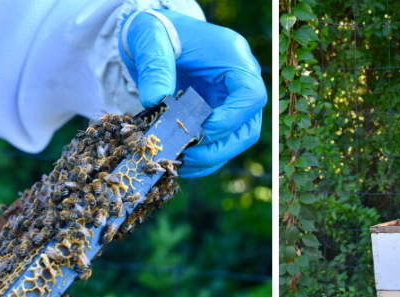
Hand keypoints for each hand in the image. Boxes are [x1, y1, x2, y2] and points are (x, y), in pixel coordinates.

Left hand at [120, 10, 266, 177]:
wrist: (156, 34)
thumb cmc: (156, 31)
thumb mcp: (149, 40)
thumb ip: (154, 68)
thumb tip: (155, 102)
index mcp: (233, 57)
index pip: (250, 95)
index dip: (230, 120)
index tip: (197, 131)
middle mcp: (241, 81)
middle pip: (249, 126)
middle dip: (220, 148)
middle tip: (187, 156)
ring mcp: (233, 100)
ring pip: (238, 140)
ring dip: (211, 158)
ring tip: (180, 161)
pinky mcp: (221, 114)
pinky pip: (221, 143)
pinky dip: (204, 158)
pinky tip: (180, 161)